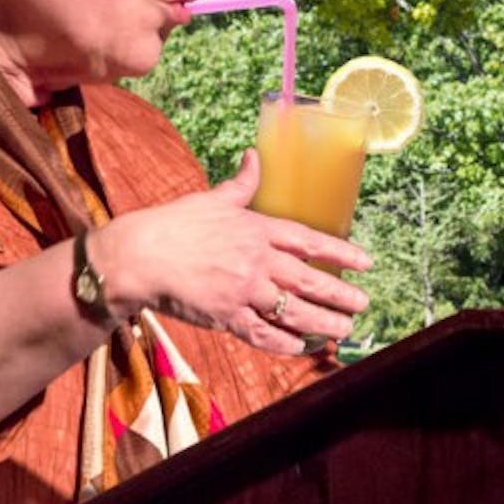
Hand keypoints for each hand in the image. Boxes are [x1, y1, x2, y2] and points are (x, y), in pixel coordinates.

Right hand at [87, 149, 370, 354]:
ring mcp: (243, 289)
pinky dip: (283, 343)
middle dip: (340, 294)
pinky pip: (262, 333)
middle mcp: (256, 259)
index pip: (308, 240)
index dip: (340, 253)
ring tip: (342, 331)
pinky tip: (299, 348)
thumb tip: (255, 155)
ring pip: (293, 311)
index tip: (365, 263)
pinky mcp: (226, 315)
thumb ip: (241, 184)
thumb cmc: (172, 224)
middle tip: (362, 304)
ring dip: (322, 323)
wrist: (138, 255)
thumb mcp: (211, 198)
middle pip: (309, 280)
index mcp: (255, 228)